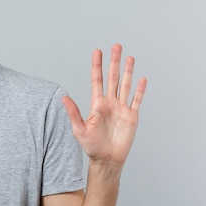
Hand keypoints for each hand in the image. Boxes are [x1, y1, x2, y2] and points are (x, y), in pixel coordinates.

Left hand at [62, 44, 146, 167]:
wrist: (107, 160)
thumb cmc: (91, 147)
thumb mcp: (80, 130)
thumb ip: (73, 113)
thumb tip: (63, 98)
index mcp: (96, 104)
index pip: (97, 80)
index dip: (97, 65)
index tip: (97, 51)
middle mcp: (109, 103)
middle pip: (112, 78)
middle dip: (114, 62)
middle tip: (116, 46)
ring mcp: (121, 108)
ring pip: (125, 85)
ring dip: (128, 71)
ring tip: (129, 57)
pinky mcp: (132, 116)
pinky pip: (137, 100)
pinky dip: (140, 90)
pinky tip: (142, 79)